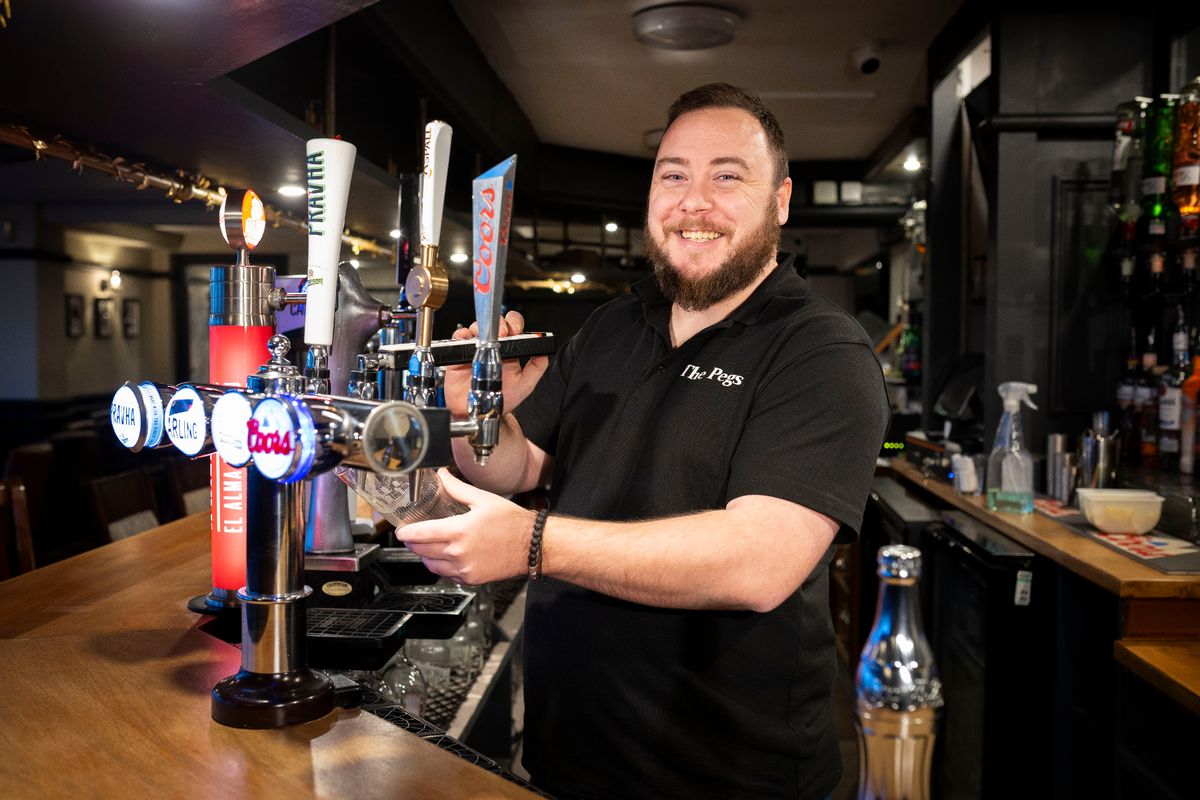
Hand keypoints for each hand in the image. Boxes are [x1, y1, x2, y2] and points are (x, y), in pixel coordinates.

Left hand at [397, 468, 532, 584]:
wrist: (533, 546)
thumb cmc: (512, 522)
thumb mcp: (483, 499)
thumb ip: (456, 488)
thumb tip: (441, 475)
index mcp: (458, 531)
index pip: (419, 535)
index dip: (405, 532)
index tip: (401, 530)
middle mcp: (457, 553)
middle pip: (421, 550)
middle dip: (413, 542)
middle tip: (413, 535)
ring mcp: (463, 569)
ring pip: (431, 565)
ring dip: (425, 555)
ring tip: (429, 545)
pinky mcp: (470, 579)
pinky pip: (446, 574)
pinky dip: (441, 566)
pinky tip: (447, 555)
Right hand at [442, 310, 549, 417]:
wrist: (478, 411)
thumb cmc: (499, 399)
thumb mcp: (524, 385)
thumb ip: (537, 368)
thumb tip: (544, 352)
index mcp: (510, 351)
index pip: (514, 328)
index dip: (515, 324)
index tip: (516, 330)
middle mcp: (494, 347)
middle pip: (497, 323)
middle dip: (501, 323)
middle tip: (503, 333)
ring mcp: (477, 348)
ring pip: (478, 326)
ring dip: (482, 328)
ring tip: (486, 340)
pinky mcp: (461, 352)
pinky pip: (459, 336)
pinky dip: (462, 334)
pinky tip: (467, 339)